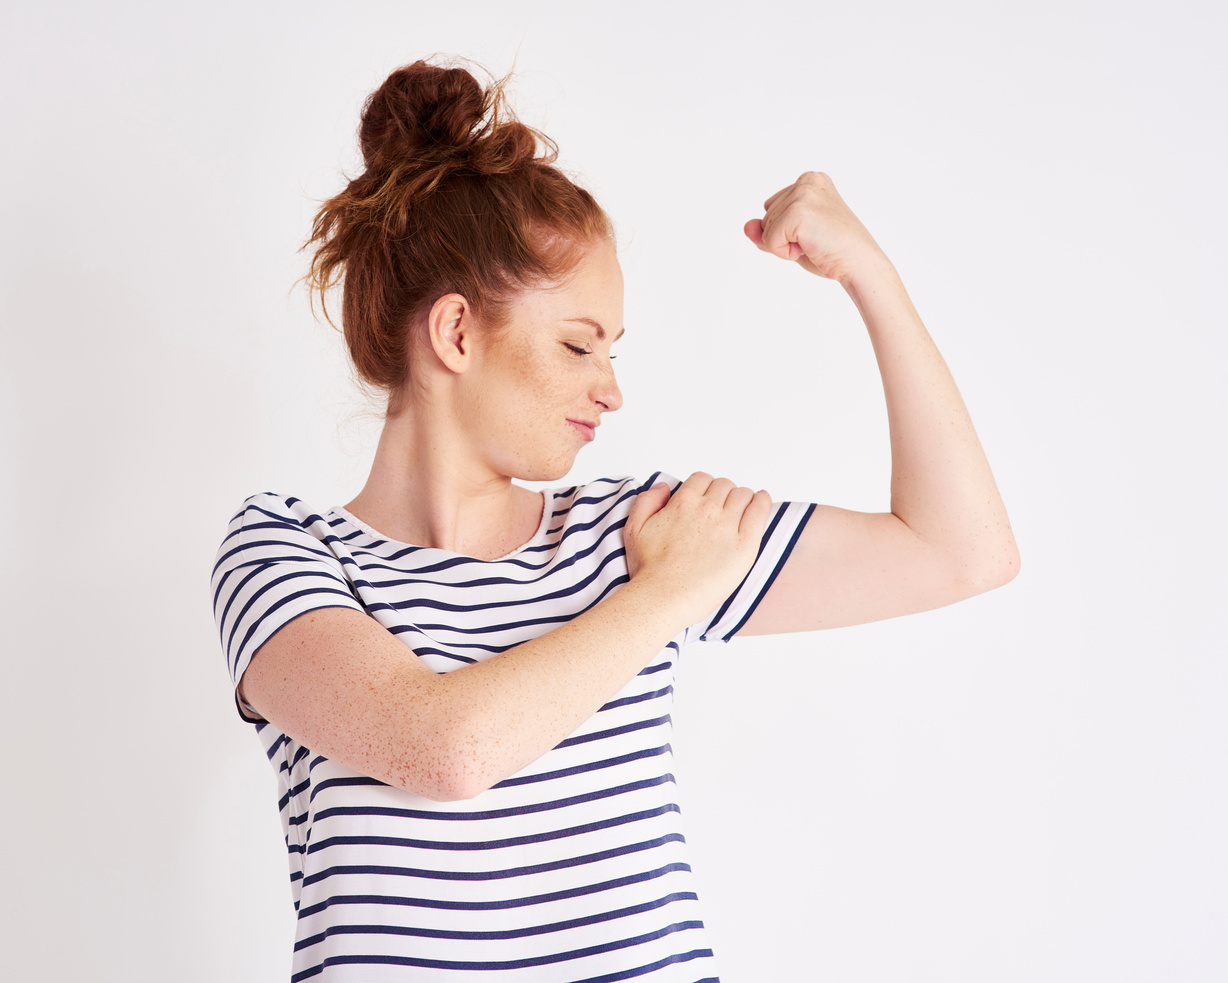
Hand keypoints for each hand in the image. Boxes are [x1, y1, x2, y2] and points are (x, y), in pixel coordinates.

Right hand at [624, 473, 772, 624]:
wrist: (664, 597)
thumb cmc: (649, 570)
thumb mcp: (634, 529)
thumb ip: (646, 501)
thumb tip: (664, 487)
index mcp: (682, 503)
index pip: (702, 479)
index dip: (705, 488)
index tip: (706, 500)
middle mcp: (706, 509)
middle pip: (724, 486)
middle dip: (723, 494)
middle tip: (722, 509)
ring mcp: (727, 526)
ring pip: (743, 495)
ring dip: (742, 498)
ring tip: (742, 509)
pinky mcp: (744, 544)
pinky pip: (760, 511)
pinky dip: (762, 502)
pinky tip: (761, 501)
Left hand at [743, 171, 885, 283]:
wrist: (859, 265)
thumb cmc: (832, 252)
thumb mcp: (794, 238)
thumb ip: (767, 230)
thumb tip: (747, 226)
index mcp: (811, 180)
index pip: (773, 209)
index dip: (788, 230)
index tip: (817, 233)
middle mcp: (807, 181)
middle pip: (767, 216)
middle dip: (785, 237)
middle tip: (817, 240)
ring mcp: (803, 194)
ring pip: (766, 229)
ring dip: (786, 245)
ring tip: (815, 243)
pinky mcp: (797, 211)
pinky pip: (769, 240)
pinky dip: (785, 252)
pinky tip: (810, 248)